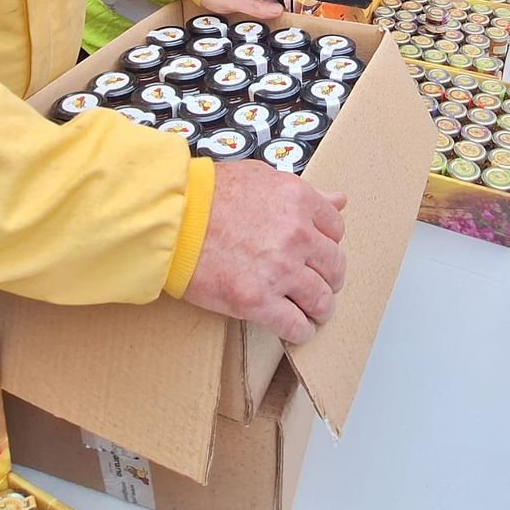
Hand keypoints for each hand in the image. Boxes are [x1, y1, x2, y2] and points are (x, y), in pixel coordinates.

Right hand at [182, 160, 346, 343]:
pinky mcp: (257, 301)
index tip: (318, 253)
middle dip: (328, 278)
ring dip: (319, 309)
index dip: (327, 243)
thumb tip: (339, 200)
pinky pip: (296, 325)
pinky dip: (300, 331)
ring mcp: (279, 270)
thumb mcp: (262, 177)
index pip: (337, 229)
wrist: (170, 218)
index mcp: (299, 200)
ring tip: (310, 312)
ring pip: (321, 300)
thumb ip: (305, 193)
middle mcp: (297, 235)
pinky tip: (295, 328)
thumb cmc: (207, 195)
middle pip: (335, 267)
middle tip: (317, 285)